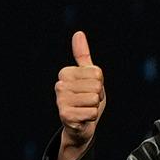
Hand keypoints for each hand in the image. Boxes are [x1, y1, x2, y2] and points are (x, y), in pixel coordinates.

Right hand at [54, 30, 105, 159]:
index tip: (89, 90)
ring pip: (94, 99)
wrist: (81, 126)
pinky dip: (91, 118)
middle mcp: (60, 85)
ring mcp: (61, 100)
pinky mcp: (65, 115)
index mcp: (66, 73)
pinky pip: (91, 112)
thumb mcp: (88, 75)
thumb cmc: (86, 98)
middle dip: (97, 96)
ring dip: (94, 107)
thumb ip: (83, 55)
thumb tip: (78, 34)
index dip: (99, 83)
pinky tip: (83, 118)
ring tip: (85, 109)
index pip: (96, 73)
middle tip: (88, 101)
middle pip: (96, 86)